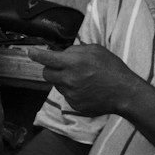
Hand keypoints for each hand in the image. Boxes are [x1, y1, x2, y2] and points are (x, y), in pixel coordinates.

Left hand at [27, 42, 145, 117]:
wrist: (124, 93)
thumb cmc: (112, 69)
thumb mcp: (95, 50)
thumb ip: (76, 50)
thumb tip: (63, 52)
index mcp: (73, 63)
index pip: (46, 58)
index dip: (36, 54)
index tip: (30, 52)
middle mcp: (69, 79)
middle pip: (46, 74)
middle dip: (50, 68)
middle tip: (61, 67)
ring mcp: (71, 94)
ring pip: (56, 85)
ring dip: (62, 80)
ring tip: (81, 78)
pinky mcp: (74, 105)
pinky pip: (66, 95)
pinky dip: (72, 91)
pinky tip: (86, 89)